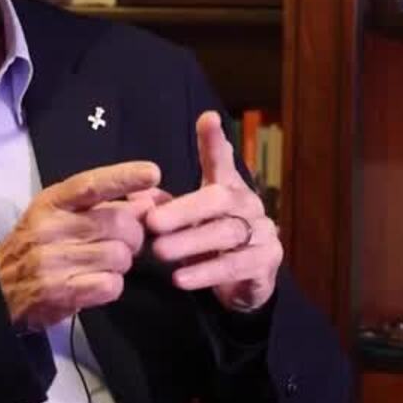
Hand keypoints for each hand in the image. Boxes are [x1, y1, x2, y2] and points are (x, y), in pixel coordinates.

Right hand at [0, 160, 165, 331]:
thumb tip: (147, 202)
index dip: (123, 177)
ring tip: (103, 264)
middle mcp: (50, 228)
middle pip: (118, 223)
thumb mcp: (60, 215)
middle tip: (125, 243)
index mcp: (52, 203)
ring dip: (122, 263)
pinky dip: (112, 285)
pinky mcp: (61, 292)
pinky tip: (97, 282)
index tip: (152, 173)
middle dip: (133, 235)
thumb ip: (103, 206)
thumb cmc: (37, 245)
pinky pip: (111, 285)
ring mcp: (53, 262)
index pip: (90, 184)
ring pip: (119, 256)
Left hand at [144, 111, 280, 313]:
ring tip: (159, 253)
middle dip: (184, 211)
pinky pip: (237, 266)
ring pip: (227, 233)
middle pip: (219, 199)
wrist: (246, 282)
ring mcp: (263, 232)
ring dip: (190, 244)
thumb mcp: (188, 220)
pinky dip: (207, 272)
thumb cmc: (211, 242)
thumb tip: (135, 195)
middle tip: (152, 223)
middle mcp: (248, 204)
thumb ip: (165, 205)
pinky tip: (181, 278)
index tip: (206, 119)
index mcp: (229, 188)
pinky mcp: (267, 261)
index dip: (214, 141)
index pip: (221, 160)